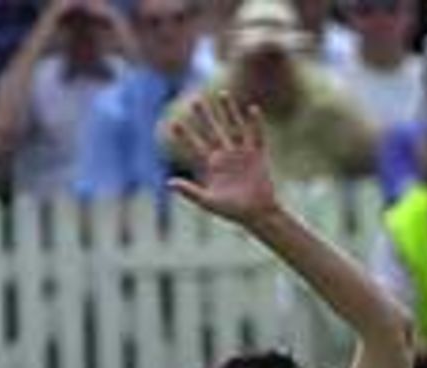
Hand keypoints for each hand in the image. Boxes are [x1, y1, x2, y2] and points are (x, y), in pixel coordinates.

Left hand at [169, 92, 277, 226]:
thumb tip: (169, 183)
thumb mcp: (208, 202)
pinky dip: (255, 123)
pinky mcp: (257, 154)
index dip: (184, 136)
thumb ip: (190, 192)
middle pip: (212, 131)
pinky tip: (252, 109)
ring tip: (223, 94)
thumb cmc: (231, 211)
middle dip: (204, 117)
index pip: (194, 147)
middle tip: (195, 100)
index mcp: (211, 167)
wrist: (256, 214)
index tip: (173, 123)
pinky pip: (256, 135)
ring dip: (229, 112)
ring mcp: (241, 153)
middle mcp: (224, 156)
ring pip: (233, 127)